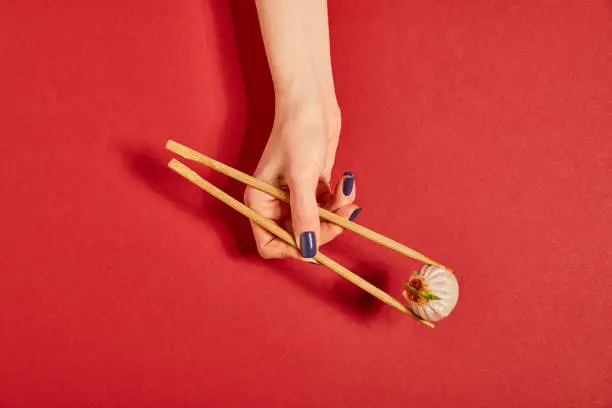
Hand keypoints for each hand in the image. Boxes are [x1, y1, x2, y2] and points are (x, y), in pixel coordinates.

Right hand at [244, 98, 359, 259]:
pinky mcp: (312, 186)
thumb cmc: (299, 133)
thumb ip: (304, 216)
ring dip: (336, 213)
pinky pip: (327, 207)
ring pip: (317, 222)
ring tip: (347, 193)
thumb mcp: (302, 178)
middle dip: (324, 228)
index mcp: (260, 202)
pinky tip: (346, 183)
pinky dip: (339, 200)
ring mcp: (294, 195)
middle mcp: (274, 202)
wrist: (312, 102)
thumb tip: (308, 251)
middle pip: (299, 236)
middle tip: (343, 215)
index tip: (316, 242)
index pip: (270, 244)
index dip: (293, 248)